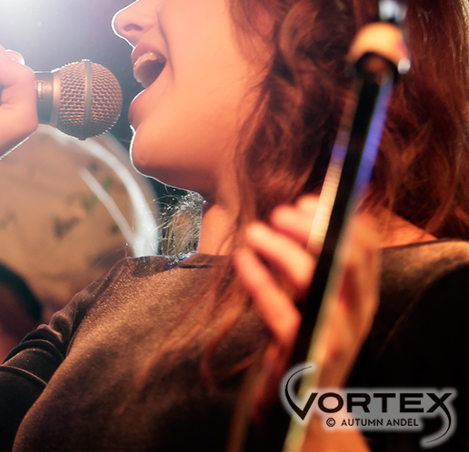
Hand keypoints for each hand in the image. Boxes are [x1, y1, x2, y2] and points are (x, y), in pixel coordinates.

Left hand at [234, 195, 381, 399]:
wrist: (304, 409)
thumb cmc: (304, 340)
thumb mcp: (318, 299)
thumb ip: (316, 261)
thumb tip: (301, 208)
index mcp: (362, 295)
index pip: (366, 245)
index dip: (339, 216)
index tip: (307, 199)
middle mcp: (355, 313)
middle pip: (346, 256)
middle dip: (313, 227)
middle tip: (279, 212)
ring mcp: (333, 335)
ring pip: (314, 280)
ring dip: (280, 249)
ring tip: (254, 233)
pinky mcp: (305, 355)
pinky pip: (280, 311)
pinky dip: (258, 280)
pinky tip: (242, 260)